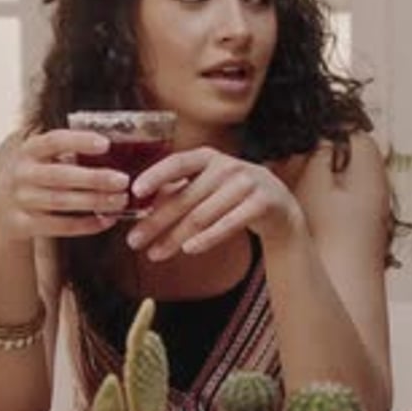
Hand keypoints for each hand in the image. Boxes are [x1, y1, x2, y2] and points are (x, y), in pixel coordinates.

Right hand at [0, 129, 129, 240]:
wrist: (1, 208)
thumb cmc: (37, 177)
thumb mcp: (43, 159)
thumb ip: (69, 153)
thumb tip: (118, 149)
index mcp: (28, 150)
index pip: (54, 140)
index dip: (79, 141)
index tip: (106, 144)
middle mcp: (21, 173)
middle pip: (61, 175)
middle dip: (94, 178)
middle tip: (123, 180)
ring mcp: (19, 200)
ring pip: (61, 201)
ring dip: (95, 202)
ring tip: (121, 200)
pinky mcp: (21, 224)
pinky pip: (58, 226)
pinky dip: (85, 224)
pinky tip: (107, 220)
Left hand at [126, 147, 302, 259]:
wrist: (277, 205)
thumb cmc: (231, 195)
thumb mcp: (206, 186)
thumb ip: (178, 192)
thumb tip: (141, 207)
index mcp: (208, 157)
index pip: (177, 162)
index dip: (155, 175)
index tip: (135, 191)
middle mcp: (227, 166)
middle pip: (184, 198)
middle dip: (156, 222)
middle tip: (133, 241)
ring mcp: (246, 183)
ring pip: (202, 215)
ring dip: (175, 237)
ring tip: (155, 253)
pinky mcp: (261, 203)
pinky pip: (228, 225)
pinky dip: (206, 239)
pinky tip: (188, 250)